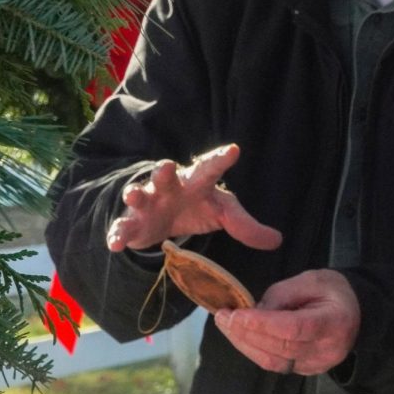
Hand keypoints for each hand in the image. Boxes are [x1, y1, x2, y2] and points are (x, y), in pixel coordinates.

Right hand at [107, 144, 282, 252]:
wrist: (164, 217)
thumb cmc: (197, 207)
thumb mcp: (223, 214)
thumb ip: (247, 226)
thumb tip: (278, 240)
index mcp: (197, 181)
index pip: (211, 167)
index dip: (222, 159)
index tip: (234, 150)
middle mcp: (170, 187)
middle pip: (166, 174)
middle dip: (165, 170)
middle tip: (168, 166)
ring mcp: (148, 203)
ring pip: (139, 194)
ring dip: (135, 194)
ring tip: (133, 195)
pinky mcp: (133, 223)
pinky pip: (123, 227)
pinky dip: (118, 234)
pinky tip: (116, 243)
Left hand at [214, 270, 360, 375]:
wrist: (357, 314)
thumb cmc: (334, 291)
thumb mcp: (311, 280)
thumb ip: (282, 295)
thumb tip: (254, 312)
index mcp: (334, 322)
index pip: (293, 328)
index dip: (262, 324)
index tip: (236, 315)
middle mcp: (326, 350)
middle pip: (279, 347)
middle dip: (246, 333)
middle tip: (222, 317)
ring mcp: (316, 365)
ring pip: (273, 361)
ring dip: (244, 344)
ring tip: (226, 325)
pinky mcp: (306, 371)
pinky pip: (275, 365)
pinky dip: (254, 351)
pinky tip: (241, 336)